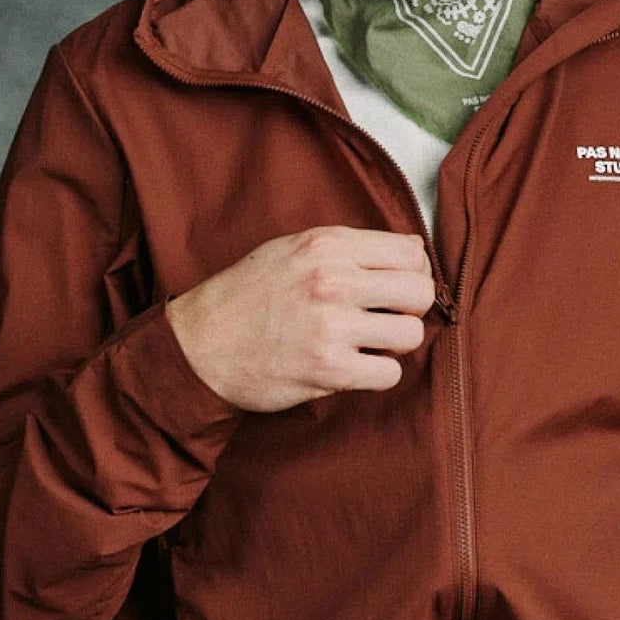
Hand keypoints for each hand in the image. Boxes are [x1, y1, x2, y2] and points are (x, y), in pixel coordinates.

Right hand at [166, 225, 437, 411]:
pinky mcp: (329, 370)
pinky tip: (354, 367)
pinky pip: (389, 374)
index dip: (413, 273)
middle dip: (409, 309)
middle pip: (420, 293)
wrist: (199, 345)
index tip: (396, 288)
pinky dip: (377, 375)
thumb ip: (349, 247)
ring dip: (394, 345)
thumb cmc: (246, 296)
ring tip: (367, 343)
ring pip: (411, 335)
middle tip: (386, 318)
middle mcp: (332, 280)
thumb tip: (416, 251)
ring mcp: (331, 326)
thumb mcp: (291, 249)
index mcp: (327, 245)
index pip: (412, 252)